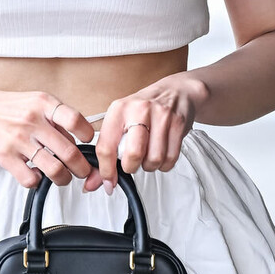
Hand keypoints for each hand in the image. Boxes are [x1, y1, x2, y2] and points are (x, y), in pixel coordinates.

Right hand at [0, 88, 98, 189]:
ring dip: (64, 179)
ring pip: (54, 170)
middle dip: (82, 168)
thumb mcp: (33, 101)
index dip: (87, 135)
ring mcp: (18, 140)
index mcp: (43, 103)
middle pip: (69, 152)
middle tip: (82, 171)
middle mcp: (32, 121)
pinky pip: (31, 179)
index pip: (75, 120)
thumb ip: (55, 118)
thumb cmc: (5, 107)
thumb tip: (78, 140)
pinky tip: (36, 175)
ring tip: (62, 178)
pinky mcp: (5, 157)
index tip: (88, 143)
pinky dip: (38, 181)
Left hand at [86, 74, 209, 193]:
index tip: (109, 181)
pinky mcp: (178, 124)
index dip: (106, 170)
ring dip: (150, 166)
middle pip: (132, 155)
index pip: (106, 146)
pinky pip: (170, 159)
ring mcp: (161, 116)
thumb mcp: (121, 120)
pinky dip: (164, 164)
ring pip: (153, 160)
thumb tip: (96, 181)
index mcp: (119, 109)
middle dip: (131, 167)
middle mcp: (139, 109)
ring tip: (148, 155)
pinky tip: (161, 153)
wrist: (176, 91)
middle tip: (132, 163)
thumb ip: (107, 150)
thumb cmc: (144, 109)